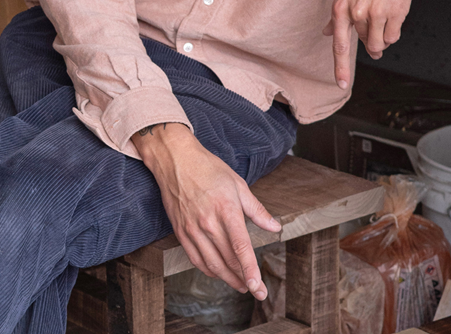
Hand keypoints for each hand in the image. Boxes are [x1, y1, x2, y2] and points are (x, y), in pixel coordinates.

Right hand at [131, 122, 278, 298]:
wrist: (176, 159)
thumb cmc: (208, 168)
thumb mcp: (238, 184)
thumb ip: (257, 209)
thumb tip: (274, 227)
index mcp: (226, 209)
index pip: (240, 246)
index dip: (250, 269)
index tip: (258, 287)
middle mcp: (208, 222)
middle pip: (228, 260)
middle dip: (244, 279)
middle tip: (256, 290)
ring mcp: (192, 228)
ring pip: (212, 264)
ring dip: (228, 279)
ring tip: (241, 285)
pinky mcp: (181, 231)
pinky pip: (196, 259)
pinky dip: (209, 270)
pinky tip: (219, 273)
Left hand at [324, 0, 450, 88]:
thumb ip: (337, 15)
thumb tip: (327, 33)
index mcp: (340, 6)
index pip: (339, 44)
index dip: (340, 67)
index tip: (341, 84)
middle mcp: (357, 11)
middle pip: (364, 42)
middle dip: (370, 39)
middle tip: (376, 24)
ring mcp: (377, 12)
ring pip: (380, 42)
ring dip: (383, 37)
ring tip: (385, 18)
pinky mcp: (396, 11)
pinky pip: (394, 35)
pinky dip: (393, 31)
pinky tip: (394, 14)